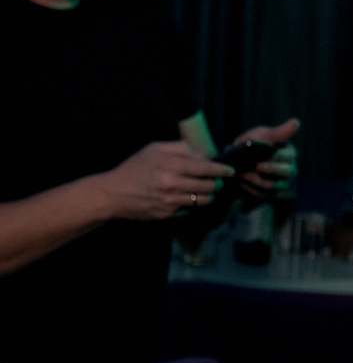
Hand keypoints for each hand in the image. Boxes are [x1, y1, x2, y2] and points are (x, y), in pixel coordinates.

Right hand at [100, 141, 232, 221]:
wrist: (113, 193)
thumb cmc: (134, 168)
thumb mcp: (154, 149)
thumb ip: (180, 148)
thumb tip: (202, 154)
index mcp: (170, 166)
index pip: (205, 168)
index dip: (221, 170)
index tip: (230, 171)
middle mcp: (173, 184)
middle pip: (209, 186)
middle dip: (217, 183)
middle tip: (218, 181)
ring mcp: (171, 201)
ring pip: (202, 200)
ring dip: (208, 195)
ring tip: (205, 190)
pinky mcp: (168, 214)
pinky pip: (188, 208)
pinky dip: (191, 203)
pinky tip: (185, 197)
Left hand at [231, 117, 299, 200]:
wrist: (236, 160)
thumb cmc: (252, 144)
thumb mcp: (263, 135)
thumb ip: (278, 132)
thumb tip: (296, 122)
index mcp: (289, 154)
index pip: (290, 156)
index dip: (280, 156)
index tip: (270, 155)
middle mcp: (289, 170)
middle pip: (286, 173)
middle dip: (270, 170)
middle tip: (256, 166)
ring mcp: (280, 183)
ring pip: (274, 185)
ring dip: (257, 179)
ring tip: (243, 174)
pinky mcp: (269, 194)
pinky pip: (263, 194)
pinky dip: (250, 188)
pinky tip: (241, 181)